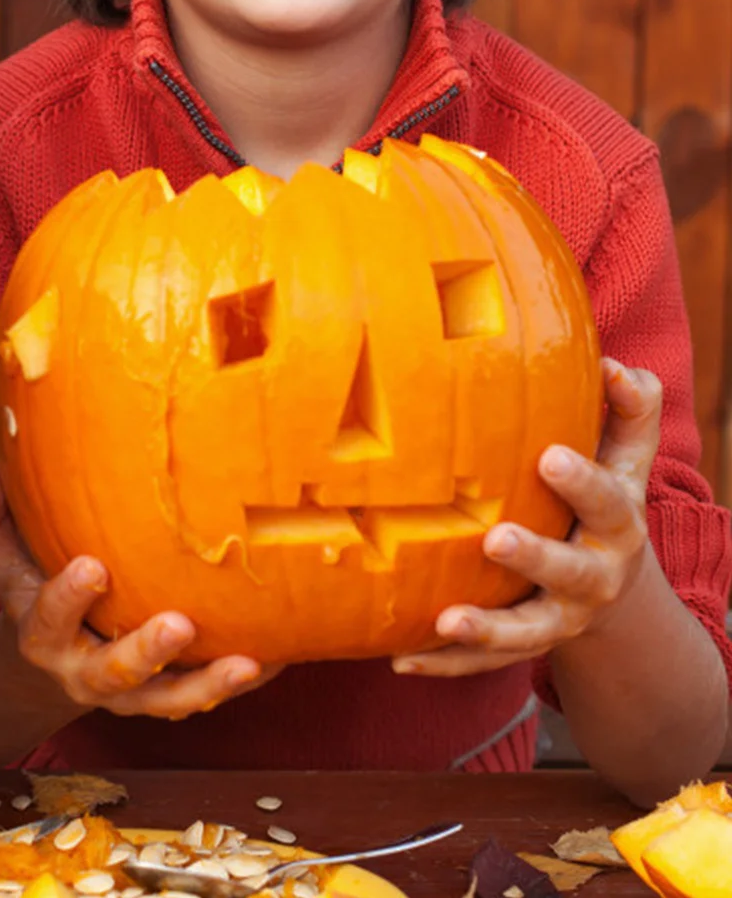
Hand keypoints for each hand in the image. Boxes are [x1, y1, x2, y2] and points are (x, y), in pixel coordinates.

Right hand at [0, 463, 278, 717]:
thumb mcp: (3, 559)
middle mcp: (85, 673)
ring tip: (247, 663)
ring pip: (169, 700)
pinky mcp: (167, 694)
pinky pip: (207, 692)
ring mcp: (131, 693)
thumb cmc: (31, 589)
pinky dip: (242, 680)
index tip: (91, 566)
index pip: (50, 619)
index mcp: (43, 636)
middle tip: (178, 624)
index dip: (69, 598)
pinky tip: (278, 653)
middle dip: (145, 653)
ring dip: (208, 684)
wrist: (48, 663)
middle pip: (115, 674)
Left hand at [395, 357, 659, 677]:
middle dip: (536, 557)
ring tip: (447, 620)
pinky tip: (402, 660)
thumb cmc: (601, 499)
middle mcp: (591, 577)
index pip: (605, 500)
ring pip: (526, 632)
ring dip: (487, 629)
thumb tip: (618, 366)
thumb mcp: (625, 458)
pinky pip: (481, 663)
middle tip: (496, 538)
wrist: (613, 589)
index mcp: (616, 524)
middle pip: (570, 572)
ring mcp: (556, 618)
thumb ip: (629, 409)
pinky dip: (443, 662)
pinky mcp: (521, 647)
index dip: (582, 482)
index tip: (550, 457)